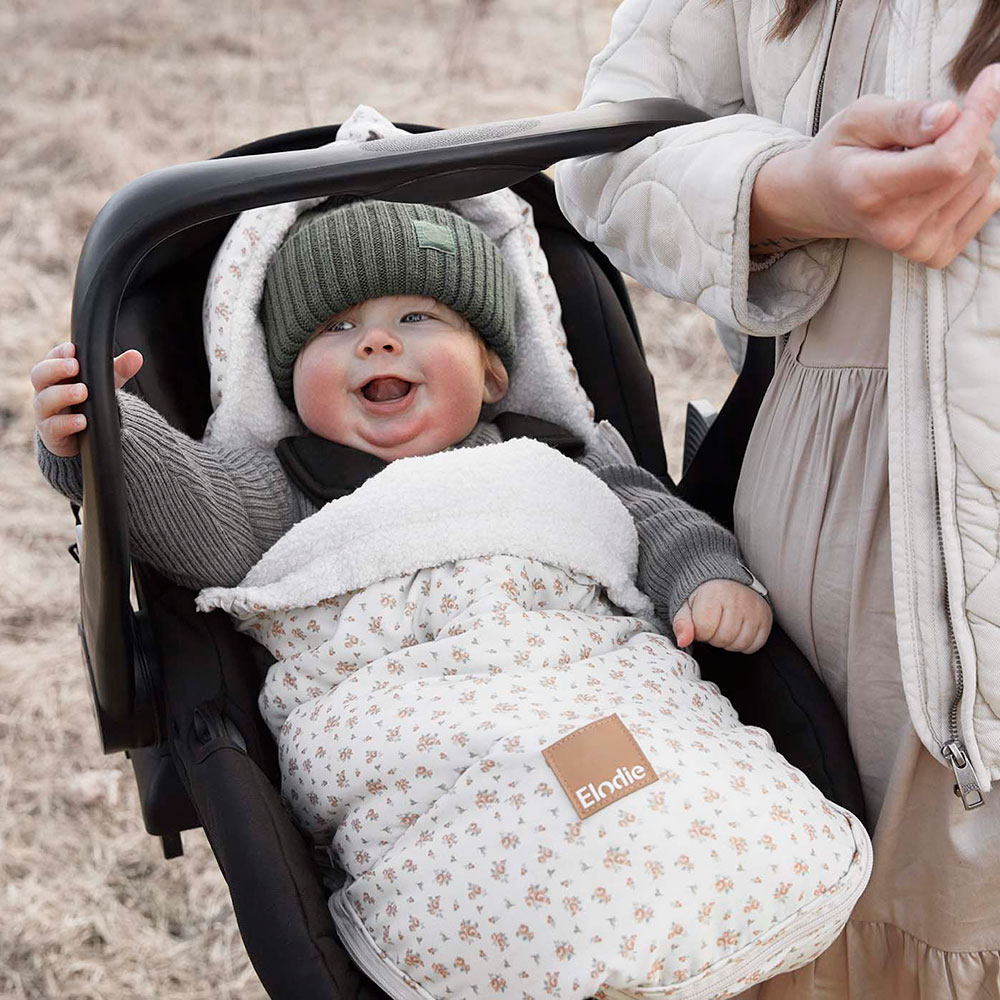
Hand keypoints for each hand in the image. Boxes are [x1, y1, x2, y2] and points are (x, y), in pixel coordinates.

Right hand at [31, 342, 142, 457]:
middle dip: (56, 369)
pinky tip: (82, 421)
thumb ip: (119, 370)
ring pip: (45, 400)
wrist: (80, 434)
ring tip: (82, 392)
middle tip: (74, 367)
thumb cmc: (89, 401)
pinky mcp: (51, 433)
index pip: (52, 358)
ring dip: (63, 394)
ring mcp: (45, 412)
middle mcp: (46, 390)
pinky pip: (53, 427)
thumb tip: (136, 357)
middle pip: (40, 375)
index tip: (73, 350)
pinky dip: (67, 423)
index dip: (60, 353)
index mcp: (57, 374)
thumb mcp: (106, 384)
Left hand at [672, 579, 771, 653]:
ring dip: (730, 642)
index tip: (701, 624)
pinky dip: (745, 643)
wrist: (725, 582)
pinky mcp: (766, 616)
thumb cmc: (705, 597)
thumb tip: (683, 641)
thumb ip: (682, 624)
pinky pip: (755, 644)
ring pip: (740, 644)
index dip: (700, 632)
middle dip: (714, 637)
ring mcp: (754, 608)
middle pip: (723, 638)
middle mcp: (737, 600)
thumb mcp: (686, 607)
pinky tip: (738, 630)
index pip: (704, 629)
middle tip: (714, 625)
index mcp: (713, 595)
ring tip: (725, 627)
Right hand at [750, 62, 999, 268]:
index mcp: (870, 190)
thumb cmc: (839, 154)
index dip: (979, 116)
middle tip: (929, 129)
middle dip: (965, 130)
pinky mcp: (936, 253)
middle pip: (972, 163)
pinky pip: (989, 201)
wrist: (818, 203)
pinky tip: (938, 179)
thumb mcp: (858, 119)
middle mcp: (896, 226)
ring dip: (969, 153)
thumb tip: (949, 114)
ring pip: (985, 177)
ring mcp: (918, 245)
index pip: (949, 159)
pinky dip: (973, 180)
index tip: (989, 79)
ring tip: (926, 156)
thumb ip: (904, 116)